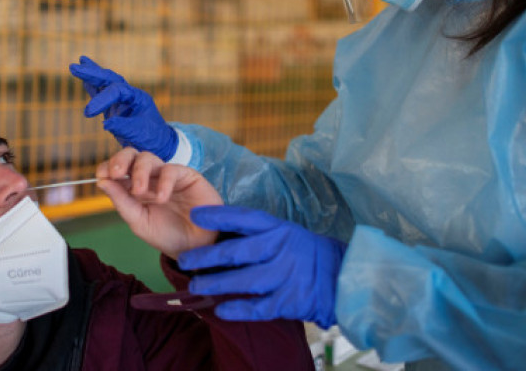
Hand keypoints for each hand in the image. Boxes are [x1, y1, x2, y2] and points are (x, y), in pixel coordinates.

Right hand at [69, 56, 177, 159]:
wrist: (159, 144)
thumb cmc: (152, 138)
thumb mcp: (139, 134)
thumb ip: (124, 127)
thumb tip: (106, 124)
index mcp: (137, 97)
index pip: (116, 91)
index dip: (101, 100)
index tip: (88, 113)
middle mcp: (129, 95)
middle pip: (110, 78)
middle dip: (93, 72)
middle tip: (75, 66)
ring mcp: (122, 100)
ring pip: (106, 83)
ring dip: (92, 74)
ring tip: (78, 64)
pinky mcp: (116, 108)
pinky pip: (103, 93)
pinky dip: (93, 86)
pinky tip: (85, 81)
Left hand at [97, 148, 222, 259]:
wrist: (196, 248)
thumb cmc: (168, 235)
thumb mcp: (138, 221)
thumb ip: (121, 202)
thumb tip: (101, 182)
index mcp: (134, 188)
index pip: (117, 168)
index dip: (107, 167)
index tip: (101, 176)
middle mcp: (150, 178)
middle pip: (131, 155)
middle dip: (120, 160)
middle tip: (115, 173)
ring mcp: (167, 175)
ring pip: (148, 158)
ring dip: (139, 171)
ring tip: (139, 191)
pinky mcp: (187, 175)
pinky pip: (171, 169)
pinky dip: (163, 182)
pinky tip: (162, 198)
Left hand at [178, 205, 345, 328]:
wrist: (341, 277)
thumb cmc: (304, 252)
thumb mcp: (285, 233)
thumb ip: (257, 234)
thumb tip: (220, 231)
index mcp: (278, 228)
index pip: (244, 218)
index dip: (218, 216)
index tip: (195, 216)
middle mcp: (279, 249)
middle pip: (237, 252)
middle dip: (207, 256)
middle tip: (184, 260)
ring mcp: (284, 275)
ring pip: (243, 281)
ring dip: (216, 284)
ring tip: (195, 286)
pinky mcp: (288, 300)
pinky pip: (258, 307)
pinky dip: (238, 309)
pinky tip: (221, 310)